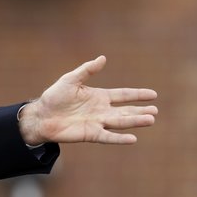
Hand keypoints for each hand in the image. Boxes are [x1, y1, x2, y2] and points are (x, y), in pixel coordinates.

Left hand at [18, 56, 157, 145]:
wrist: (41, 115)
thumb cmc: (54, 97)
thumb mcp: (71, 80)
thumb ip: (87, 70)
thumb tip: (103, 58)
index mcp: (99, 96)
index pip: (123, 95)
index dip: (137, 94)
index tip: (153, 94)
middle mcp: (102, 110)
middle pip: (126, 110)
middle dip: (140, 110)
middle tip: (155, 111)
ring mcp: (98, 123)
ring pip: (121, 122)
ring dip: (135, 121)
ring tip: (150, 120)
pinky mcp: (91, 134)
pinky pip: (108, 136)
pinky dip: (120, 138)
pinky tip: (133, 138)